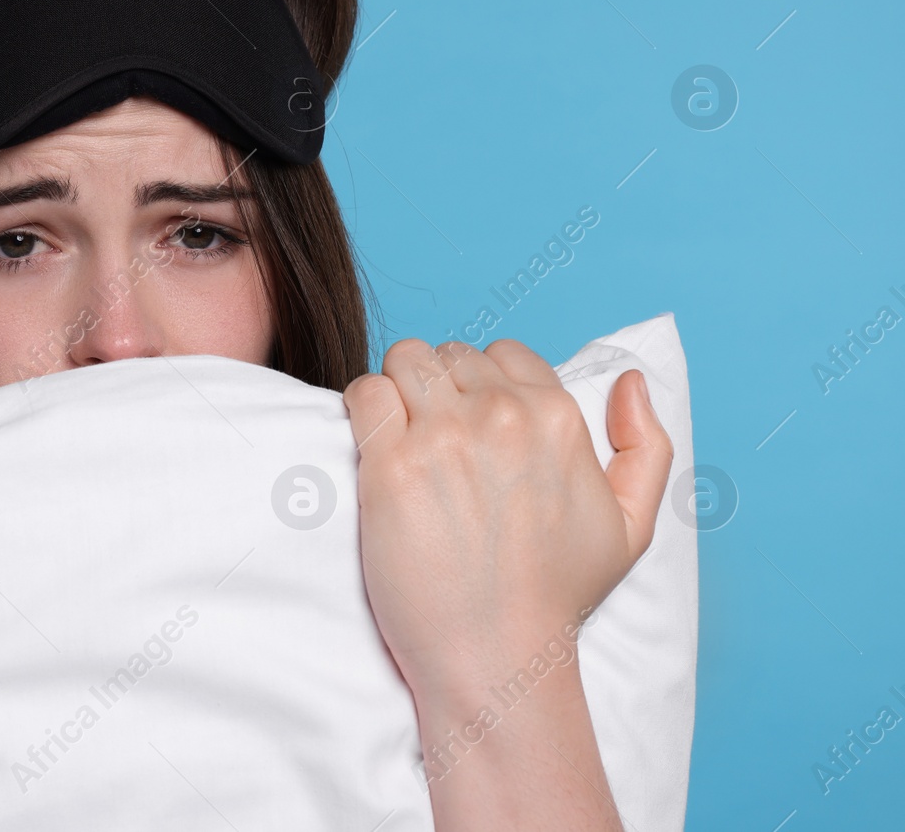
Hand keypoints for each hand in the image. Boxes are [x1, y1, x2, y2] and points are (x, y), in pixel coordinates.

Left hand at [343, 339, 671, 705]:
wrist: (497, 655)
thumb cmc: (557, 595)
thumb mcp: (631, 525)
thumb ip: (645, 446)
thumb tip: (630, 381)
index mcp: (558, 418)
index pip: (502, 354)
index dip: (480, 386)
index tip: (470, 428)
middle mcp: (503, 416)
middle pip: (449, 355)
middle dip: (438, 389)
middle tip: (433, 442)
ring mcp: (445, 437)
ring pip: (404, 359)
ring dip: (398, 390)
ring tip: (400, 439)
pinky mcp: (392, 464)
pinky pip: (366, 393)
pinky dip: (365, 409)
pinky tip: (374, 448)